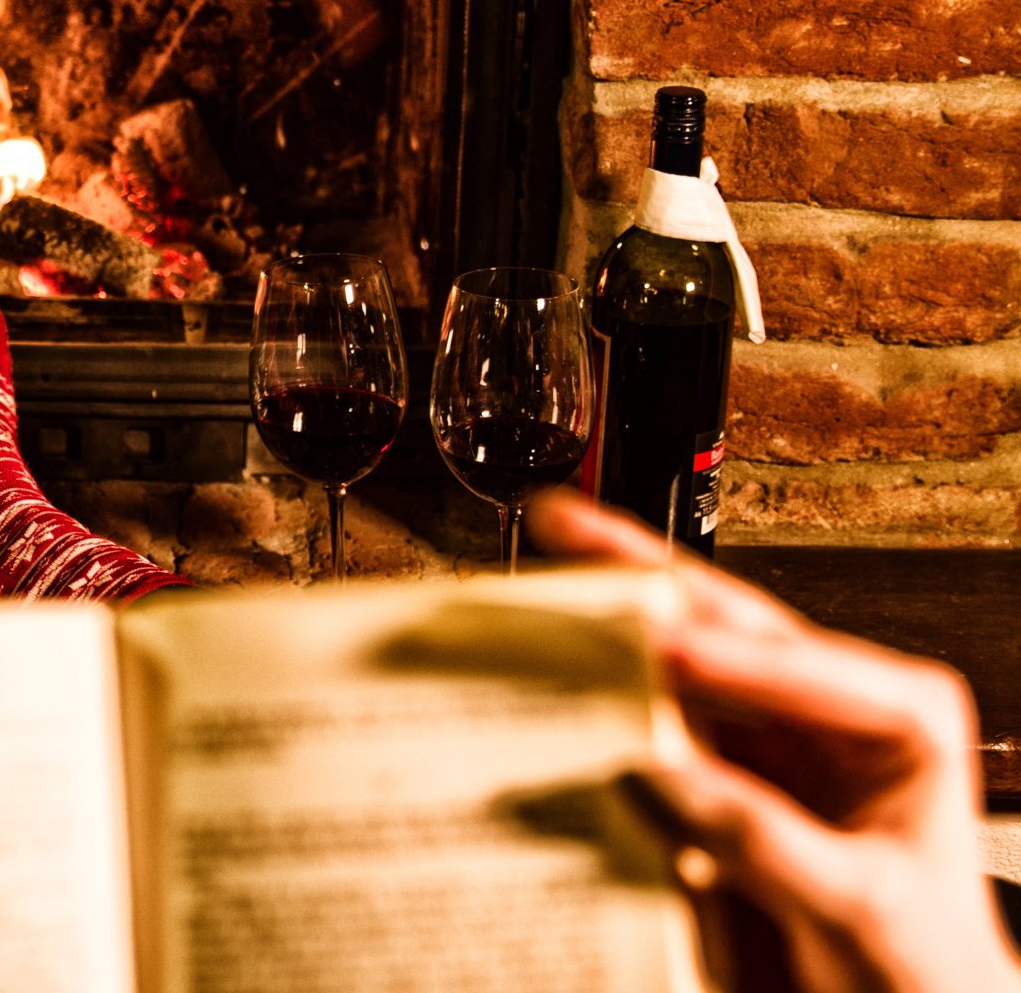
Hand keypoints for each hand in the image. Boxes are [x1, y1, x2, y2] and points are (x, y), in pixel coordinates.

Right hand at [527, 491, 1020, 992]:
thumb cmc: (925, 966)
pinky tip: (560, 659)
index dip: (716, 652)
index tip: (649, 645)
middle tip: (570, 528)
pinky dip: (606, 687)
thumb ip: (764, 839)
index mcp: (903, 718)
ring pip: (685, 653)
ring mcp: (776, 735)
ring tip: (551, 568)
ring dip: (615, 616)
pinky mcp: (727, 770)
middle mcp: (837, 708)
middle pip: (730, 623)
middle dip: (645, 571)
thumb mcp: (858, 905)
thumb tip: (668, 775)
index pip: (799, 666)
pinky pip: (660, 717)